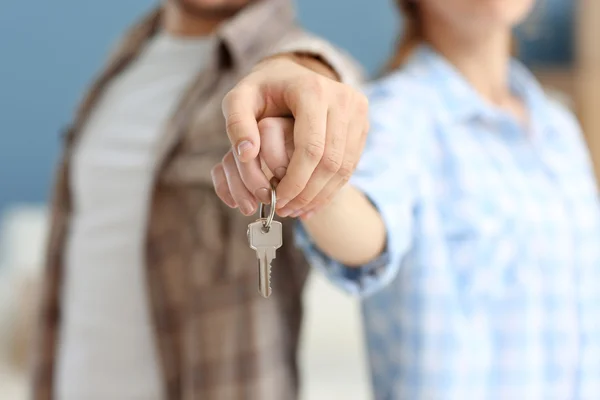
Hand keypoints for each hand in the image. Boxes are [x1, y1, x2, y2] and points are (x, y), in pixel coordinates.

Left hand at [213, 55, 368, 217]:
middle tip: (287, 210)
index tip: (278, 200)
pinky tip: (312, 201)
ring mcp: (357, 110)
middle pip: (331, 161)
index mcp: (312, 90)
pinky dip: (332, 187)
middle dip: (308, 192)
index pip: (311, 148)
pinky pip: (351, 163)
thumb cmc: (261, 90)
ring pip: (345, 167)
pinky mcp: (363, 122)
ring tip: (298, 209)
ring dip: (321, 194)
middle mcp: (342, 97)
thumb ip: (236, 125)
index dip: (296, 181)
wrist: (290, 73)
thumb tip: (246, 154)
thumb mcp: (238, 99)